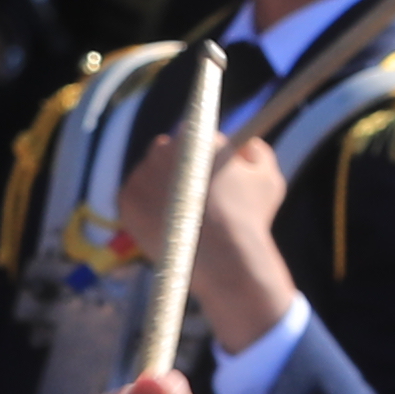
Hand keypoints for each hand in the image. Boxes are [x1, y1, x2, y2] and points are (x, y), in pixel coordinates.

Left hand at [115, 107, 297, 356]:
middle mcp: (163, 149)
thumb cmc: (251, 218)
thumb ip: (258, 152)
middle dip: (177, 165)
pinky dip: (145, 207)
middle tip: (190, 188)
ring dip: (159, 186)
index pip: (193, 134)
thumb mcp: (268, 179)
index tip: (205, 165)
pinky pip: (133, 197)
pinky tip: (164, 221)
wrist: (225, 260)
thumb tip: (247, 144)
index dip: (201, 150)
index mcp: (196, 138)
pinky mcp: (126, 200)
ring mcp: (141, 175)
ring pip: (148, 174)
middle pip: (166, 150)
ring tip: (180, 213)